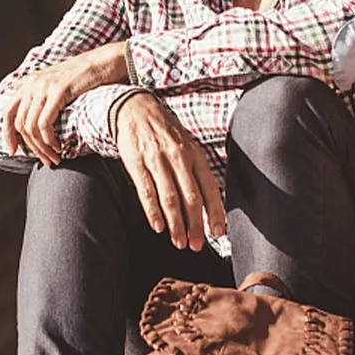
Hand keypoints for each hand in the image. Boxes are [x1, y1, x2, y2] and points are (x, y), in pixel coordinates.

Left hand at [4, 42, 127, 166]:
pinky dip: (49, 140)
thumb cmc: (86, 78)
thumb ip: (43, 99)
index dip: (8, 134)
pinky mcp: (59, 91)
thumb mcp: (57, 85)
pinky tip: (59, 146)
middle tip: (46, 160)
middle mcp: (32, 83)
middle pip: (20, 124)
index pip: (8, 112)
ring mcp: (44, 86)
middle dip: (31, 147)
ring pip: (31, 127)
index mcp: (29, 83)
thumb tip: (35, 126)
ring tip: (54, 158)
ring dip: (42, 148)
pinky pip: (45, 123)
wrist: (106, 61)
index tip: (15, 151)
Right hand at [113, 92, 226, 250]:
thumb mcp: (188, 146)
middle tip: (196, 246)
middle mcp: (179, 157)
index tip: (217, 233)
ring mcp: (157, 160)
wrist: (136, 108)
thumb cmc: (165, 133)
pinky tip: (158, 227)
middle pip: (191, 198)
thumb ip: (197, 173)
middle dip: (195, 225)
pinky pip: (146, 192)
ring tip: (179, 242)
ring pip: (170, 198)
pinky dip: (153, 212)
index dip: (215, 212)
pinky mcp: (137, 163)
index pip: (210, 188)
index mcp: (195, 154)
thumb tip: (208, 205)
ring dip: (176, 224)